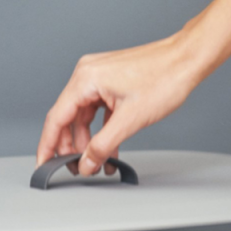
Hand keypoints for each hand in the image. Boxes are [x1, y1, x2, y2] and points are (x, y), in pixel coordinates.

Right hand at [36, 35, 202, 176]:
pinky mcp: (111, 83)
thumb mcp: (129, 121)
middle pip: (67, 119)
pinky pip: (97, 112)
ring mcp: (99, 78)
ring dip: (88, 142)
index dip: (48, 146)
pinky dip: (101, 132)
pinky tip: (109, 150)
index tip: (43, 165)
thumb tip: (86, 164)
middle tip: (77, 170)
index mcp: (85, 80)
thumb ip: (102, 146)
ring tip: (97, 164)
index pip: (56, 119)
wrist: (186, 60)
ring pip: (83, 118)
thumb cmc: (163, 80)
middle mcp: (87, 75)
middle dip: (71, 148)